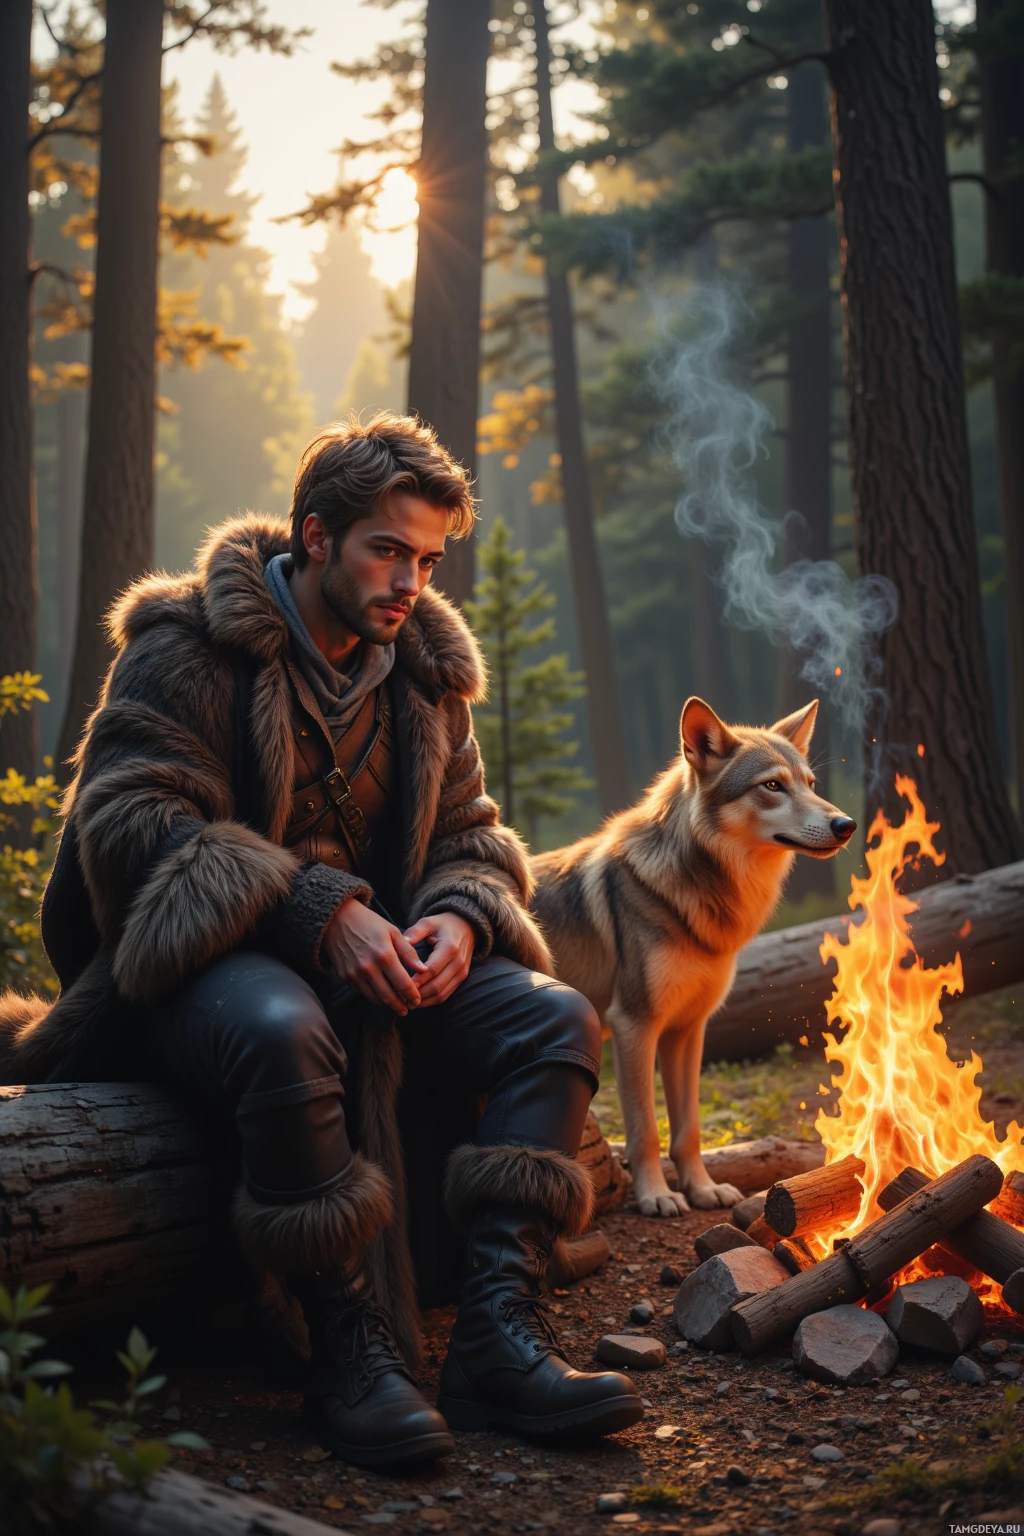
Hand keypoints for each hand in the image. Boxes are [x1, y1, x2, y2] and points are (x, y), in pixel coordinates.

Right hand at [322, 898, 429, 1015]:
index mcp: (384, 955)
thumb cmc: (369, 923)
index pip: (403, 984)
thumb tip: (424, 969)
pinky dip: (373, 994)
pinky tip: (380, 991)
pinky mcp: (345, 976)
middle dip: (401, 1006)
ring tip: (396, 1002)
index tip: (417, 1000)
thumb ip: (409, 952)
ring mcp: (355, 974)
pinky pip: (363, 992)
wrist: (337, 919)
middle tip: (408, 1009)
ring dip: (387, 1003)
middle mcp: (369, 968)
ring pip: (375, 998)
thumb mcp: (392, 932)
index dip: (412, 996)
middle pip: (389, 997)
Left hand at [403, 912, 474, 1006]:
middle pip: (436, 986)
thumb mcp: (428, 922)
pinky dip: (431, 1001)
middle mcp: (458, 963)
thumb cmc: (443, 925)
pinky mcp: (462, 978)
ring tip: (406, 1003)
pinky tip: (418, 1001)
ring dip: (424, 1001)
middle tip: (399, 999)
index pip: (431, 970)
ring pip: (441, 994)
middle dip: (417, 995)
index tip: (400, 987)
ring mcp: (461, 972)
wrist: (466, 927)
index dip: (416, 981)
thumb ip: (414, 932)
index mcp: (449, 948)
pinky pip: (446, 995)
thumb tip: (401, 942)